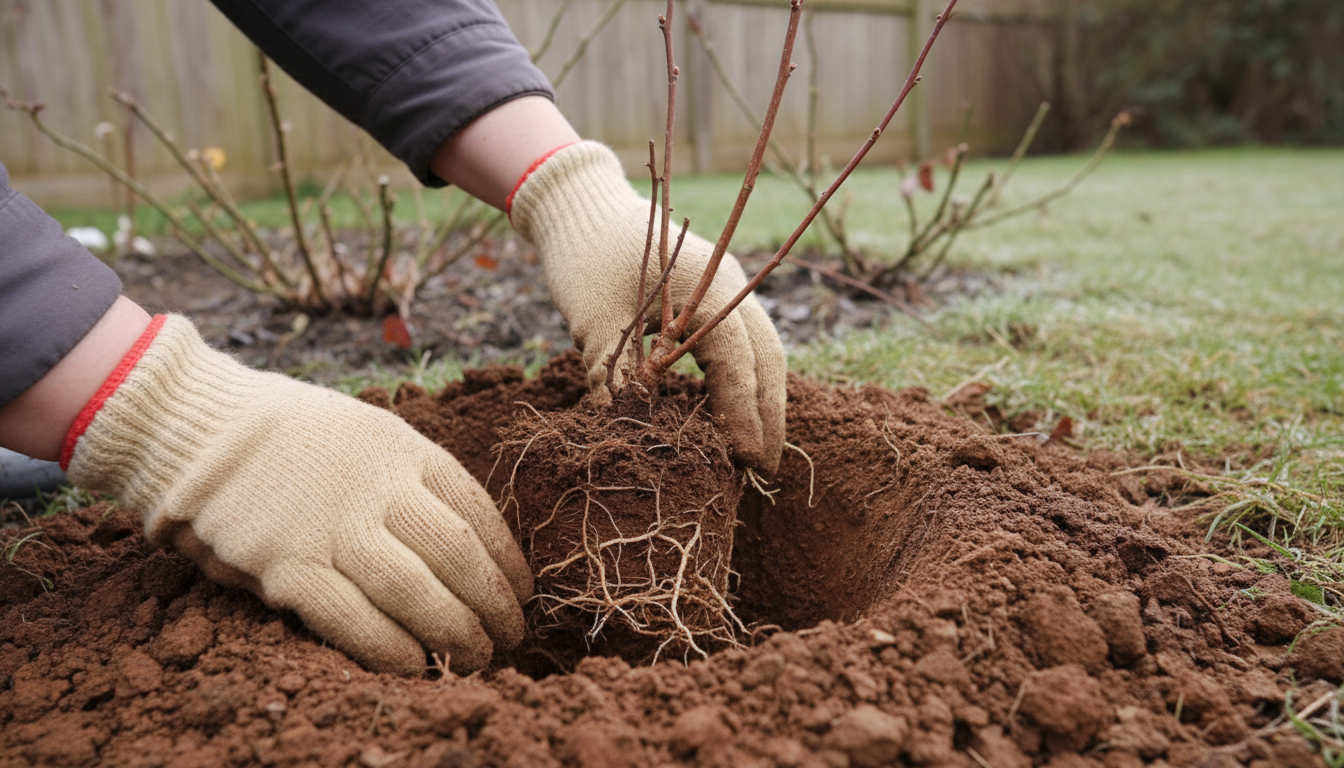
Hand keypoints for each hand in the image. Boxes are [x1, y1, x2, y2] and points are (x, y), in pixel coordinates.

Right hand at [64, 315, 530, 674]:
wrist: (199, 428)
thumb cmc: (292, 438)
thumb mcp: (367, 432)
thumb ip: (409, 482)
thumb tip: (467, 547)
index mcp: (404, 448)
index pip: (478, 511)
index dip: (508, 560)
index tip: (523, 592)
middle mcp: (377, 486)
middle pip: (458, 555)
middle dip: (493, 605)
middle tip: (510, 637)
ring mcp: (333, 526)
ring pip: (417, 592)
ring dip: (455, 634)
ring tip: (476, 659)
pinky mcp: (289, 566)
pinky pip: (354, 620)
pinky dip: (392, 649)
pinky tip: (417, 667)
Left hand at [508, 141, 786, 472]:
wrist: (581, 207)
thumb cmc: (583, 258)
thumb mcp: (593, 322)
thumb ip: (610, 377)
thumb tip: (623, 440)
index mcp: (709, 286)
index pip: (738, 360)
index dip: (744, 413)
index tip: (744, 460)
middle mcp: (731, 287)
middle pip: (768, 359)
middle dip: (769, 417)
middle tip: (764, 473)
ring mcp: (727, 291)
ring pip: (763, 353)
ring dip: (763, 401)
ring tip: (757, 454)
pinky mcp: (714, 299)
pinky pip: (743, 346)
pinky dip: (745, 382)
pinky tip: (735, 417)